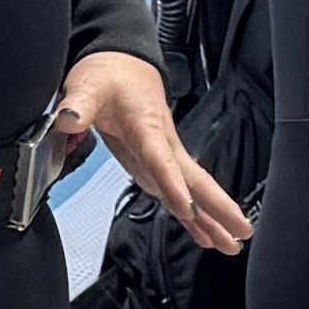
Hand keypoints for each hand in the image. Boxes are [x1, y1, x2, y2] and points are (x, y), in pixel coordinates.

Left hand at [62, 49, 249, 259]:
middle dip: (218, 207)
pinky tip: (204, 235)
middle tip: (240, 231)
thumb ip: (78, 105)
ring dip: (212, 218)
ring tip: (230, 245)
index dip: (175, 186)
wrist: (123, 62)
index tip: (188, 209)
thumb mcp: (89, 84)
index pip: (163, 161)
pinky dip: (193, 216)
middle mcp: (162, 143)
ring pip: (192, 190)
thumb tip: (68, 120)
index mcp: (147, 126)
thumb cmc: (111, 72)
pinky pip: (179, 191)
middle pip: (194, 180)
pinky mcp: (156, 162)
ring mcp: (163, 154)